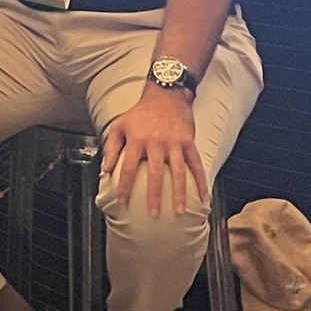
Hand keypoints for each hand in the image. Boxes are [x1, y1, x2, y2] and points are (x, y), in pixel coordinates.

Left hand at [101, 85, 207, 217]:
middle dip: (154, 196)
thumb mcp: (119, 126)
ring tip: (180, 211)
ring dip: (180, 193)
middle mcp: (155, 142)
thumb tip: (105, 170)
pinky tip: (205, 197)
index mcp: (136, 139)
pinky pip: (196, 165)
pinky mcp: (188, 142)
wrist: (165, 96)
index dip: (124, 186)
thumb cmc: (139, 113)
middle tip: (153, 214)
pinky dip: (202, 181)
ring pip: (179, 172)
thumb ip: (111, 148)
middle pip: (155, 173)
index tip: (122, 202)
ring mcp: (174, 142)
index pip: (127, 167)